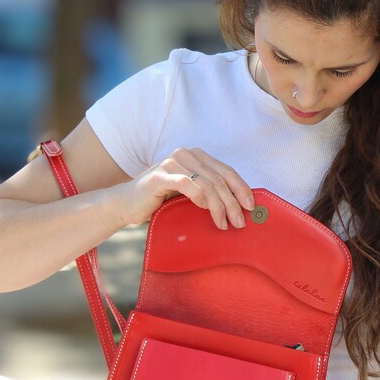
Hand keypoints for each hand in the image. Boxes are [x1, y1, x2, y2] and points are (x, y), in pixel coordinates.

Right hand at [116, 148, 254, 228]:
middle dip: (233, 202)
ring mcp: (172, 163)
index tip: (252, 207)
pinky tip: (205, 210)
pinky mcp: (159, 176)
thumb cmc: (161, 200)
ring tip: (224, 224)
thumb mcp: (190, 192)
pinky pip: (186, 184)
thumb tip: (239, 205)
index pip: (226, 171)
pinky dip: (200, 197)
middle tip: (240, 222)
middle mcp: (186, 154)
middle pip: (219, 179)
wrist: (127, 203)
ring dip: (219, 206)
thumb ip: (209, 190)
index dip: (241, 188)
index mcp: (196, 156)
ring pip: (207, 183)